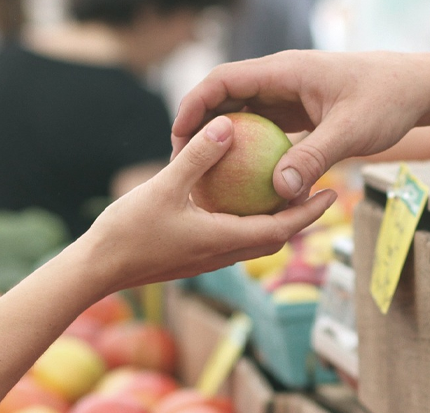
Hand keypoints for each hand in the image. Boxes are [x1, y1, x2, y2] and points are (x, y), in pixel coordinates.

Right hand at [83, 115, 336, 293]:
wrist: (97, 270)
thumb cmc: (128, 231)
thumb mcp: (164, 187)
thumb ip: (198, 157)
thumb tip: (228, 125)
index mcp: (224, 240)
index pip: (281, 229)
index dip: (310, 212)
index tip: (332, 193)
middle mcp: (223, 254)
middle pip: (275, 236)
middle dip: (301, 216)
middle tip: (322, 190)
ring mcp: (208, 258)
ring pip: (254, 240)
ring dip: (276, 220)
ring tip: (288, 192)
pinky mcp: (194, 256)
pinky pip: (232, 237)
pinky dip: (247, 220)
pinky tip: (239, 198)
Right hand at [172, 51, 429, 200]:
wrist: (416, 88)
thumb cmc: (387, 101)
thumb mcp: (351, 132)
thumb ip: (314, 158)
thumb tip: (280, 191)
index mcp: (285, 71)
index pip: (223, 80)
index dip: (194, 106)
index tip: (178, 138)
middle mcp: (281, 80)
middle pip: (226, 98)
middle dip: (200, 127)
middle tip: (182, 164)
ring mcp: (290, 96)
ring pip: (244, 115)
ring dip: (224, 141)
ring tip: (205, 176)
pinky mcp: (300, 112)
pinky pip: (265, 130)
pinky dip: (251, 151)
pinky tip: (244, 183)